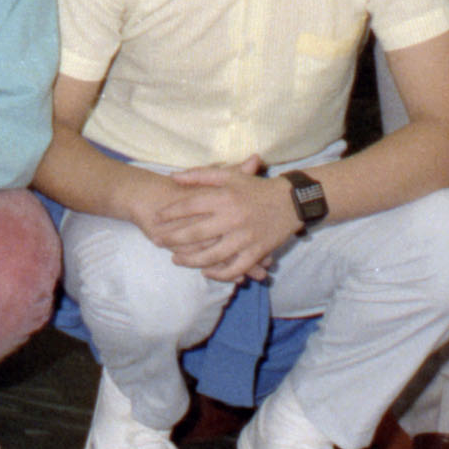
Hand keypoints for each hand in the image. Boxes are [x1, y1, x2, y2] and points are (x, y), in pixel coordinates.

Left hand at [135, 162, 293, 282]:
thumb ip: (201, 175)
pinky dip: (219, 274)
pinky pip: (235, 268)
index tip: (156, 217)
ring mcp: (245, 237)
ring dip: (191, 260)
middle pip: (196, 233)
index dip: (170, 212)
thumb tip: (173, 177)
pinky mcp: (257, 252)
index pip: (190, 206)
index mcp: (225, 197)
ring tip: (176, 260)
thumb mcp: (230, 176)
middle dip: (172, 238)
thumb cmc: (257, 188)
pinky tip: (206, 272)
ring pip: (212, 255)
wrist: (292, 202)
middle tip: (157, 241)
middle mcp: (233, 218)